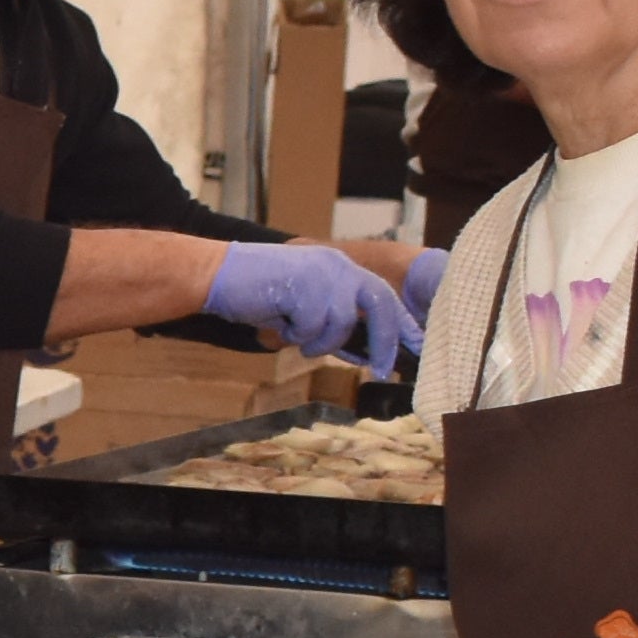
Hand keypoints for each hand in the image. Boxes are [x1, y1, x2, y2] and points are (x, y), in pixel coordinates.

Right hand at [199, 241, 427, 381]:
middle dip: (384, 341)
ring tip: (294, 332)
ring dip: (318, 340)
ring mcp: (322, 273)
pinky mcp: (304, 284)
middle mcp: (338, 265)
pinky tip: (280, 322)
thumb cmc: (259, 293)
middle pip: (380, 304)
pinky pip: (313, 328)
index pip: (383, 295)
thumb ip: (335, 321)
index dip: (403, 323)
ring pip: (341, 323)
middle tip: (381, 372)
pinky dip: (297, 335)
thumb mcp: (305, 307)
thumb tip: (366, 353)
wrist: (218, 274)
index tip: (419, 346)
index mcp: (342, 268)